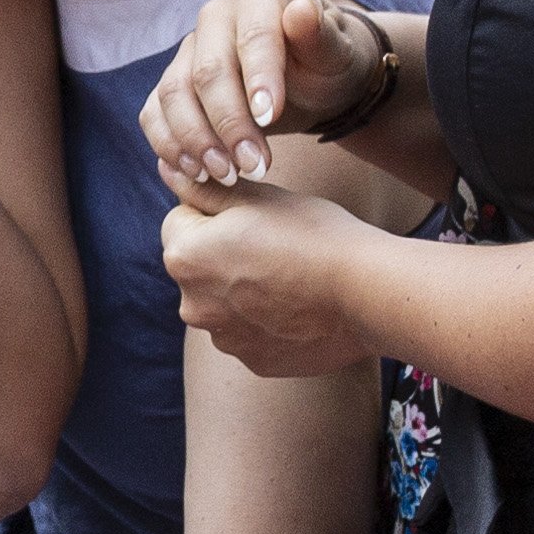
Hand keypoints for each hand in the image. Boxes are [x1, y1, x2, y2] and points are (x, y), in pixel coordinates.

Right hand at [144, 0, 381, 191]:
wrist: (313, 79)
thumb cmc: (327, 62)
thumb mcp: (337, 51)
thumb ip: (321, 35)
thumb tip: (300, 12)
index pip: (252, 36)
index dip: (258, 78)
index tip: (271, 118)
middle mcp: (214, 18)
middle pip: (207, 72)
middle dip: (229, 124)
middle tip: (255, 166)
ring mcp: (188, 52)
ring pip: (173, 95)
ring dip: (196, 141)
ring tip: (227, 175)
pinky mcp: (173, 85)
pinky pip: (154, 114)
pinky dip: (169, 146)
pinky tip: (196, 173)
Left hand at [163, 179, 398, 378]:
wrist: (365, 292)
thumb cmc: (312, 233)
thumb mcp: (256, 197)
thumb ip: (204, 189)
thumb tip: (169, 171)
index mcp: (184, 256)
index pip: (180, 222)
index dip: (214, 213)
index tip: (252, 217)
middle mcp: (192, 305)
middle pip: (199, 267)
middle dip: (223, 255)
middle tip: (276, 246)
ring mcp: (223, 339)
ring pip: (224, 303)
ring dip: (243, 291)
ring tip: (291, 278)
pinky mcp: (253, 362)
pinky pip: (250, 332)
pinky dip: (267, 321)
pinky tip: (300, 307)